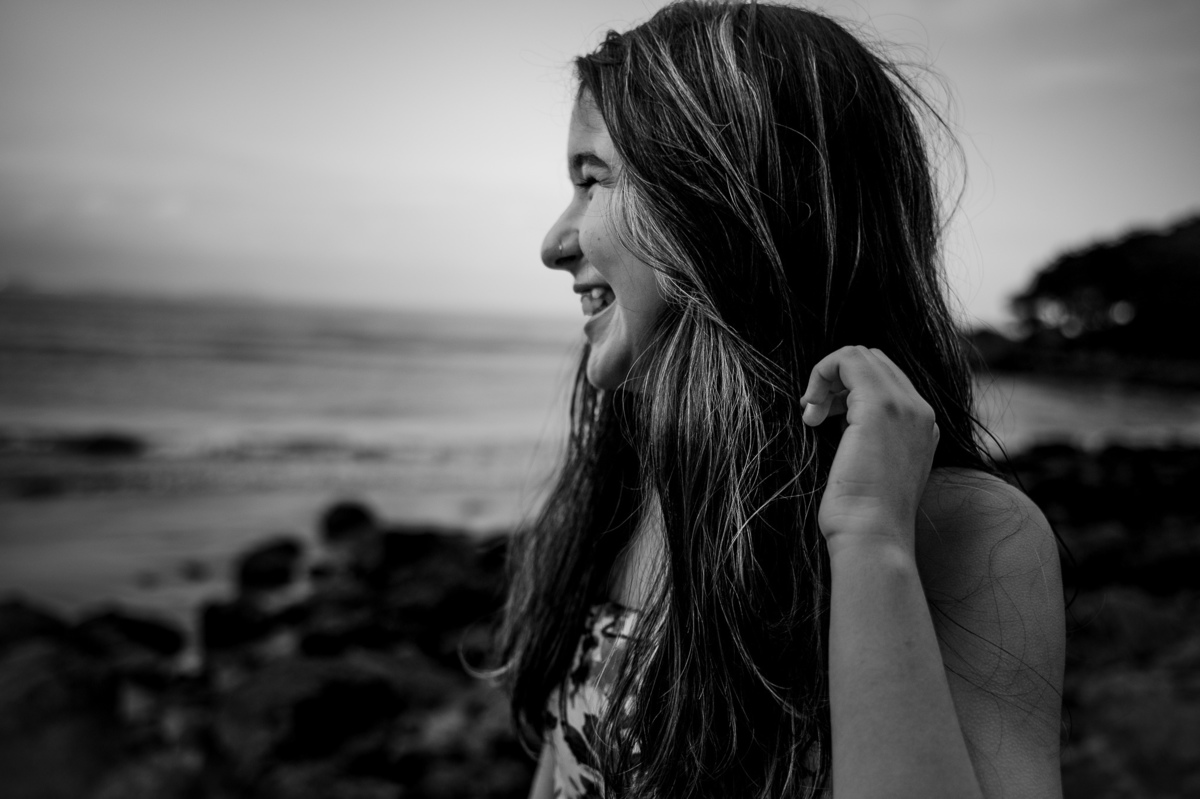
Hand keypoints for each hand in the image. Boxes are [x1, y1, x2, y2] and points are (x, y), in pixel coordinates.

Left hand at [800, 346, 938, 551]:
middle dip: (837, 379)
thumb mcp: (874, 470)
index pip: (885, 378)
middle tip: (817, 413)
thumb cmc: (865, 517)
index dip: (848, 389)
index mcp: (922, 425)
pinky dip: (820, 375)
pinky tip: (811, 412)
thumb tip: (842, 420)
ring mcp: (904, 406)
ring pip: (858, 354)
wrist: (873, 537)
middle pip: (873, 360)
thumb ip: (871, 440)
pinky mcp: (878, 407)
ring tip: (813, 414)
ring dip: (826, 377)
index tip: (826, 418)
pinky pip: (846, 358)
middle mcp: (920, 410)